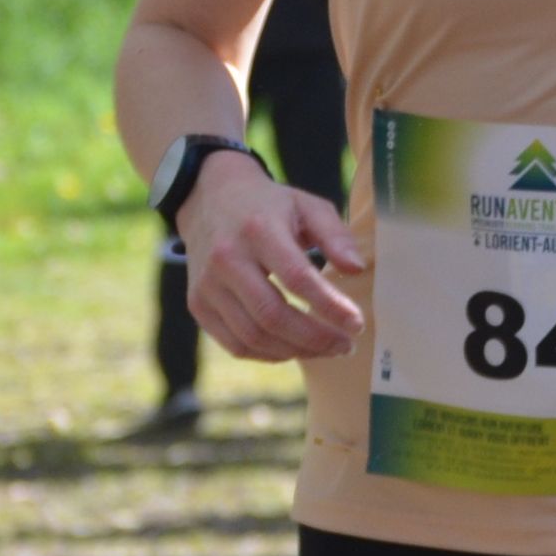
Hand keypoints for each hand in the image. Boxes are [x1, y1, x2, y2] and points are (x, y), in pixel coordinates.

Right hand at [178, 153, 365, 362]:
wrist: (210, 201)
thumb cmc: (270, 206)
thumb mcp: (308, 206)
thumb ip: (336, 235)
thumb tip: (357, 270)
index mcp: (259, 230)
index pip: (297, 277)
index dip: (329, 306)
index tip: (357, 324)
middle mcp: (227, 260)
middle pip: (272, 315)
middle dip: (315, 338)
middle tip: (346, 346)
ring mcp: (207, 286)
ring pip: (253, 336)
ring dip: (295, 351)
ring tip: (327, 349)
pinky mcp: (198, 305)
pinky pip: (234, 344)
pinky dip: (268, 354)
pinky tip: (294, 349)